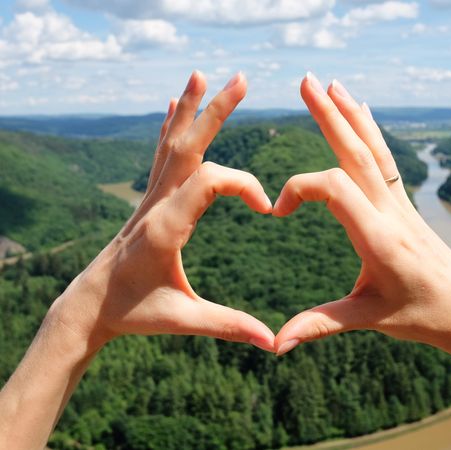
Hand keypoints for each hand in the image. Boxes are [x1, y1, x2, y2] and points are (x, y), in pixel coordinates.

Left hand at [49, 71, 274, 352]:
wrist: (89, 305)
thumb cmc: (133, 312)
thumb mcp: (182, 320)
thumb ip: (228, 326)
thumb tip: (272, 343)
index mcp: (167, 226)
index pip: (210, 182)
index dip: (245, 185)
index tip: (268, 207)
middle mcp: (157, 203)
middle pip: (189, 146)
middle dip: (216, 111)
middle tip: (240, 79)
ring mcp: (149, 197)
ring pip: (171, 142)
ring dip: (190, 108)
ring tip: (201, 75)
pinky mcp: (148, 199)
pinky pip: (161, 154)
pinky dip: (170, 125)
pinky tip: (172, 104)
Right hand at [273, 73, 450, 356]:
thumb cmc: (421, 315)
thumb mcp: (368, 319)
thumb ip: (320, 325)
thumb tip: (276, 344)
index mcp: (379, 237)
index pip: (334, 188)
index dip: (299, 189)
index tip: (278, 211)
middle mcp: (391, 212)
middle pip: (356, 153)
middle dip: (328, 115)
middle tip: (306, 81)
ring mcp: (400, 205)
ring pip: (373, 150)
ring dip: (350, 115)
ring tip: (332, 84)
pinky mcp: (404, 206)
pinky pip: (385, 161)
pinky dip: (371, 132)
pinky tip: (363, 112)